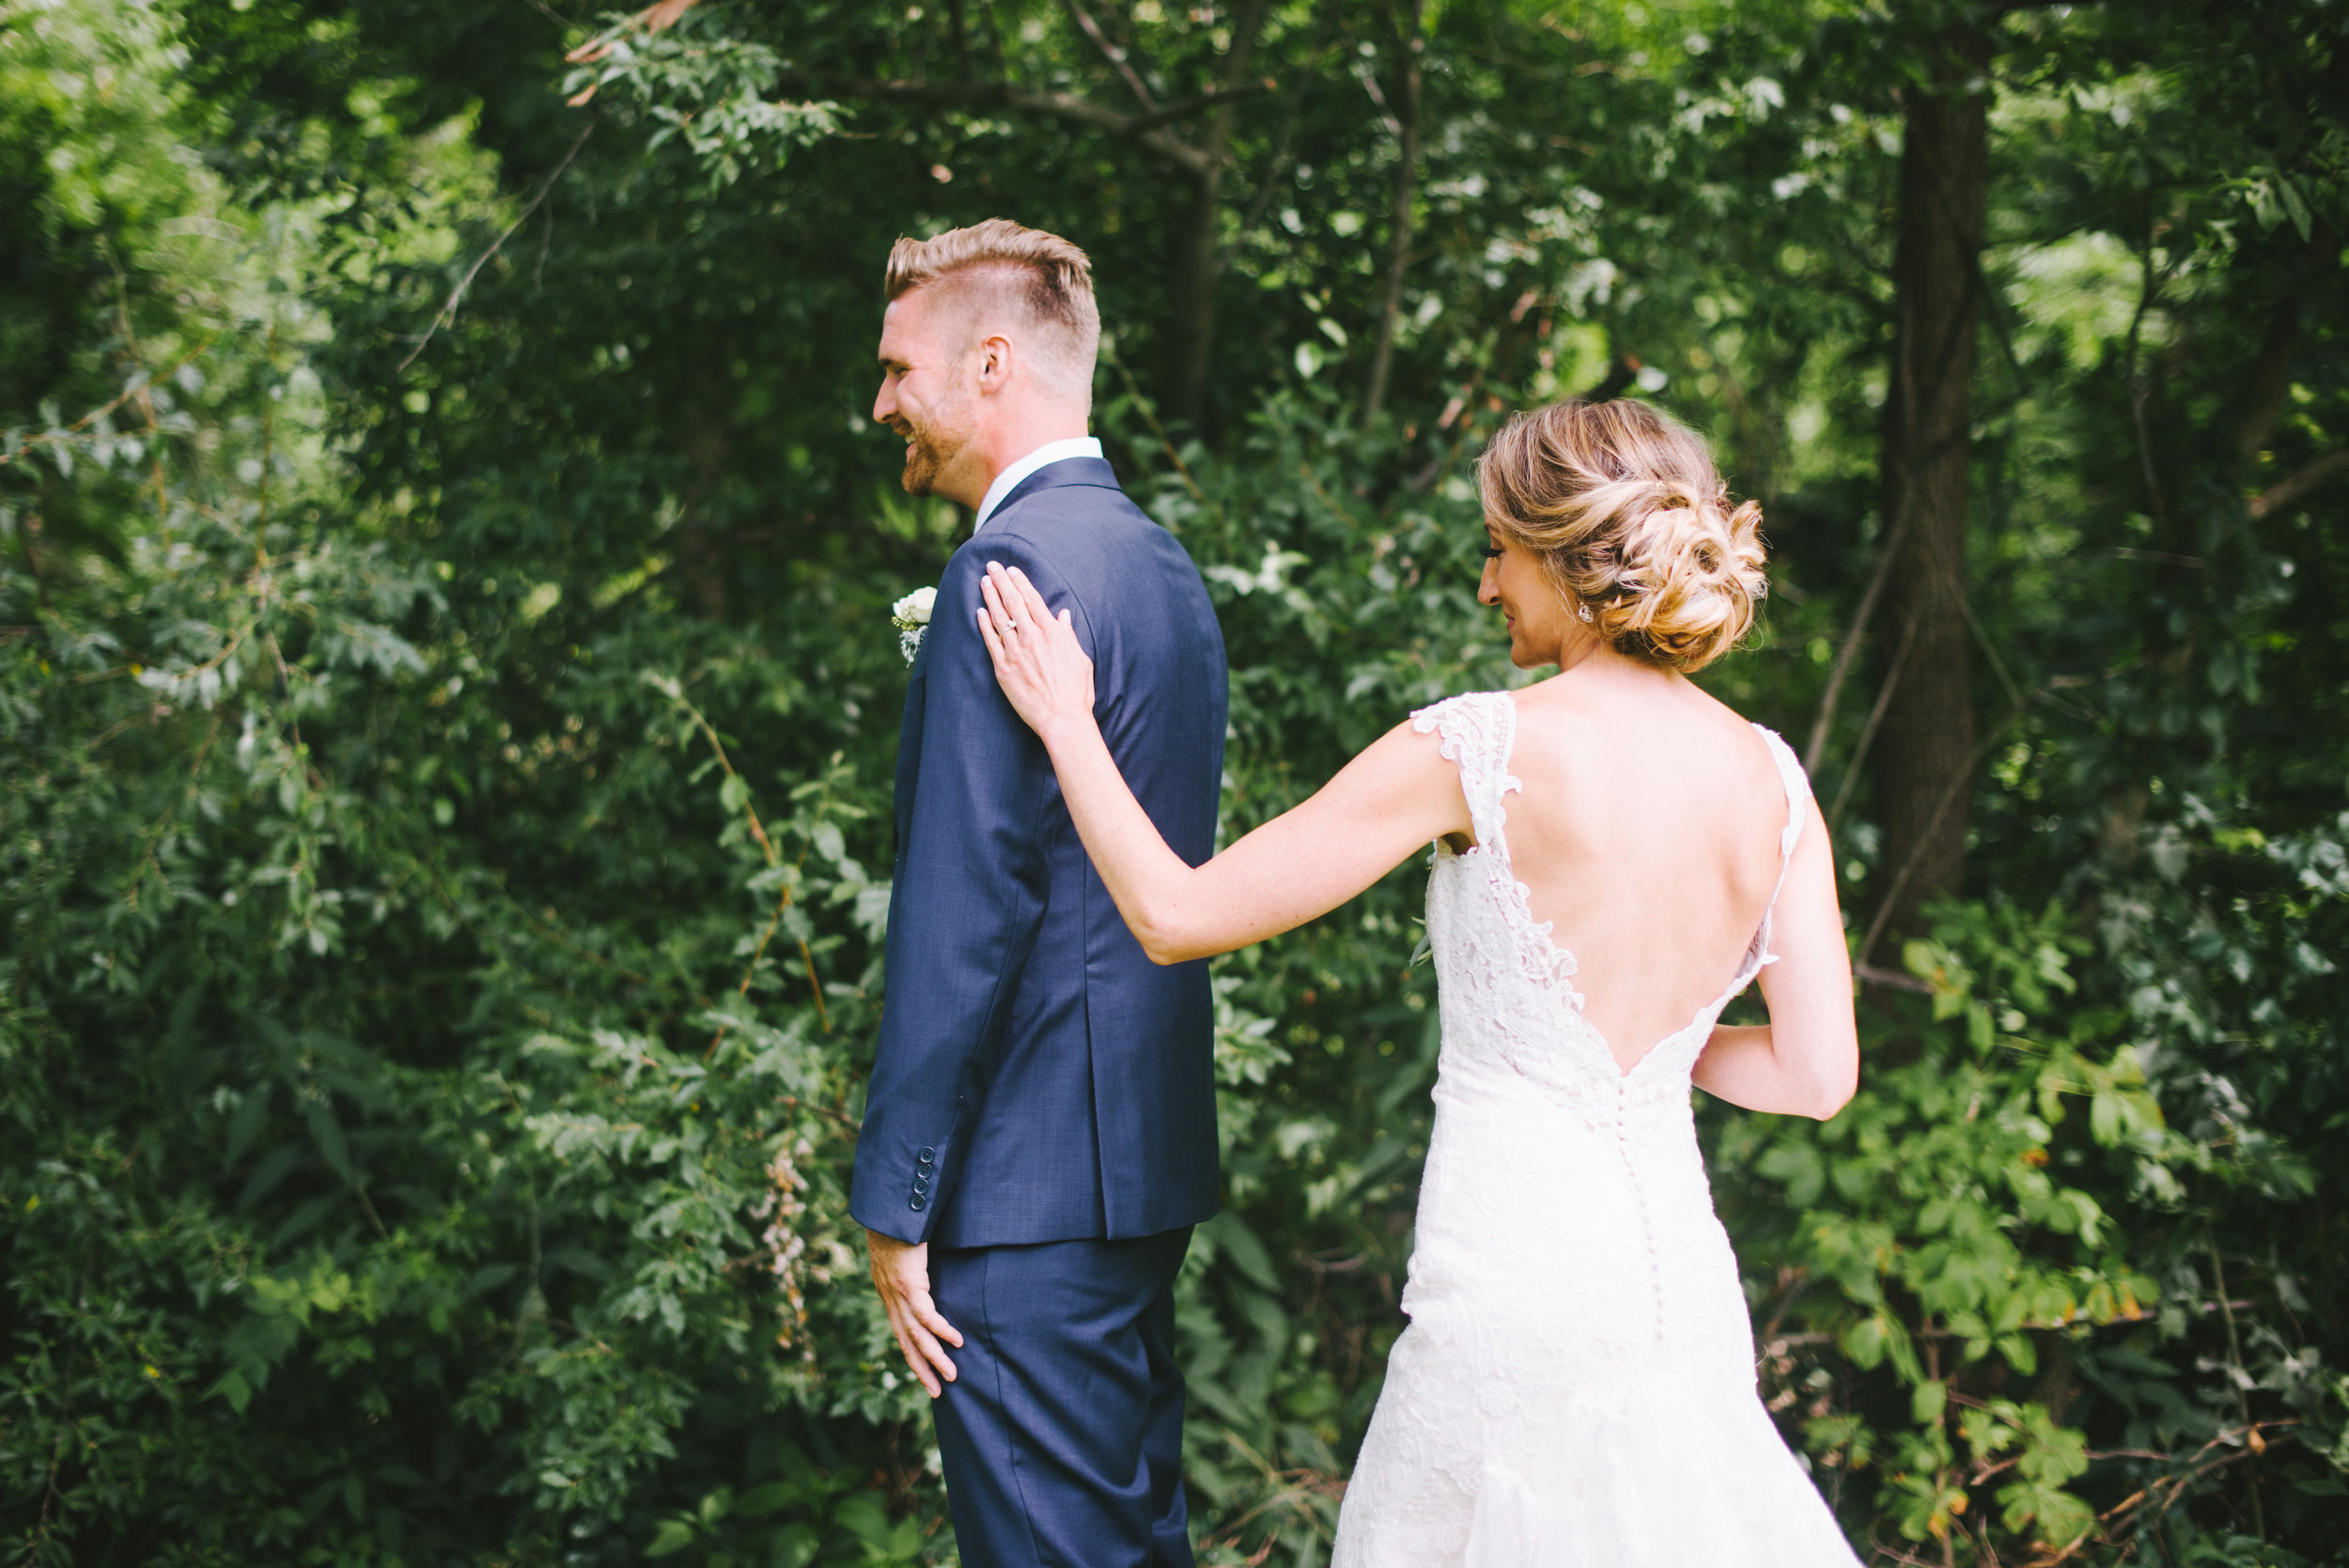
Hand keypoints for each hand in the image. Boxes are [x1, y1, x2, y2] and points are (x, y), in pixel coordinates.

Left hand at [865, 1229, 962, 1397]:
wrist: (886, 1213)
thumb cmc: (899, 1227)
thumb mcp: (904, 1254)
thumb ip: (913, 1269)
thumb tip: (929, 1275)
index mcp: (889, 1295)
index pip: (901, 1333)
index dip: (912, 1355)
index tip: (925, 1374)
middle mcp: (890, 1300)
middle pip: (906, 1343)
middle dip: (922, 1369)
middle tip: (938, 1391)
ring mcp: (898, 1294)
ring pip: (917, 1335)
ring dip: (935, 1358)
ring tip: (952, 1376)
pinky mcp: (909, 1285)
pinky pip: (927, 1315)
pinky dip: (941, 1330)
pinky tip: (956, 1341)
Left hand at [977, 561, 1093, 741]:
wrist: (1062, 718)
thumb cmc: (1076, 692)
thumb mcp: (1080, 659)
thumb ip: (1068, 635)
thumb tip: (1062, 616)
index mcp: (1053, 634)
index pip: (1033, 600)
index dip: (1021, 583)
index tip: (1012, 570)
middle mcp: (1032, 638)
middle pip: (1013, 603)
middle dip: (1001, 581)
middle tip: (991, 566)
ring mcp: (1016, 652)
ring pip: (999, 618)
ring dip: (990, 597)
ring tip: (983, 581)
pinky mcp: (1003, 668)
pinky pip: (991, 641)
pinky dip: (984, 625)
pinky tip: (979, 612)